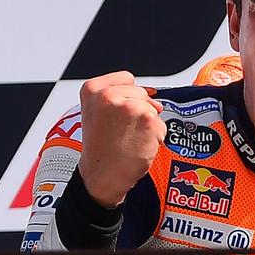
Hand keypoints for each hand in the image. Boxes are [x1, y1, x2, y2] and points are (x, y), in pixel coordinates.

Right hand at [77, 71, 165, 207]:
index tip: (118, 114)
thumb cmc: (101, 149)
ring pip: (153, 108)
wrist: (102, 176)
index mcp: (93, 89)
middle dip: (139, 111)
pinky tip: (139, 146)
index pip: (127, 78)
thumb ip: (118, 96)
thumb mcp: (97, 112)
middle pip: (142, 93)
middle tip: (122, 132)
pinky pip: (161, 124)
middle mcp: (109, 94)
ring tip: (129, 139)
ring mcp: (130, 106)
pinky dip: (156, 136)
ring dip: (148, 125)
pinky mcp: (148, 119)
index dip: (129, 96)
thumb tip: (153, 95)